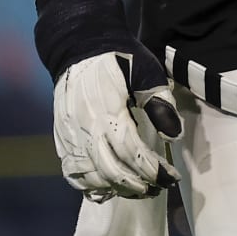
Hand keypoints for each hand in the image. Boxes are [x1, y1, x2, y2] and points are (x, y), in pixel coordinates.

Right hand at [52, 49, 181, 202]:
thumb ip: (160, 103)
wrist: (80, 46)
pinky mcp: (62, 137)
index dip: (152, 170)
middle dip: (137, 184)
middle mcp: (85, 126)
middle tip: (158, 188)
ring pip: (90, 176)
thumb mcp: (148, 71)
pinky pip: (71, 172)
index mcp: (107, 109)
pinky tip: (108, 189)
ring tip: (138, 189)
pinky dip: (89, 186)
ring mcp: (70, 134)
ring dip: (115, 189)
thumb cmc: (120, 58)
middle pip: (110, 170)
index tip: (171, 178)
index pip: (131, 152)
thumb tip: (174, 135)